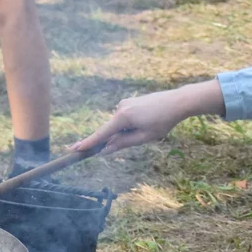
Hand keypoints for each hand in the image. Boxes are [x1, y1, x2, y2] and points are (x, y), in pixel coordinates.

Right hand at [71, 80, 225, 154]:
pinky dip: (128, 125)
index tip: (74, 149)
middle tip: (108, 145)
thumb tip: (105, 149)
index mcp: (123, 117)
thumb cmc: (163, 121)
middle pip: (109, 129)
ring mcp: (124, 103)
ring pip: (118, 124)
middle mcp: (120, 108)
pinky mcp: (129, 102)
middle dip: (111, 140)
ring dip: (125, 132)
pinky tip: (145, 123)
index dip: (88, 143)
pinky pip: (123, 118)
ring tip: (148, 129)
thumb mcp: (144, 137)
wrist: (178, 101)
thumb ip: (123, 143)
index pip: (101, 134)